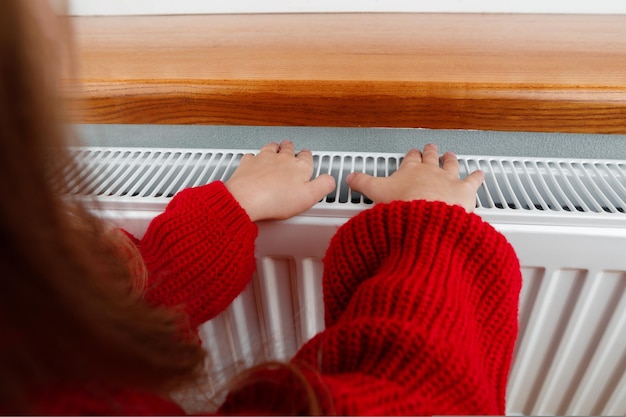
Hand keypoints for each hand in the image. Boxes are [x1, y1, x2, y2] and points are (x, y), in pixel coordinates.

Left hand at [225, 140, 335, 221]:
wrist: (247, 198)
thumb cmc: (276, 199)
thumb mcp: (310, 197)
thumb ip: (324, 186)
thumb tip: (330, 179)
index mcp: (299, 166)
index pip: (307, 157)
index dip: (308, 156)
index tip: (308, 156)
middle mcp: (282, 159)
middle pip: (289, 148)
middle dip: (291, 148)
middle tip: (291, 147)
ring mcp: (264, 159)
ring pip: (271, 147)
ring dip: (275, 147)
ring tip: (276, 147)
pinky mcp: (248, 164)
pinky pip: (252, 156)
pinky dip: (254, 157)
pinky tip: (254, 159)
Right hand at [346, 144, 483, 211]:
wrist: (426, 217)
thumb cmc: (403, 206)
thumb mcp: (375, 193)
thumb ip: (362, 184)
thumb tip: (349, 178)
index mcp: (410, 171)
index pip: (410, 159)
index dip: (411, 155)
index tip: (412, 152)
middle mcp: (431, 171)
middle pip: (431, 158)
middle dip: (431, 152)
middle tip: (432, 147)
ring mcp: (449, 180)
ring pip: (451, 165)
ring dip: (451, 159)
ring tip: (451, 155)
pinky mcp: (465, 192)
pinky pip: (473, 180)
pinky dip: (477, 177)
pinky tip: (481, 174)